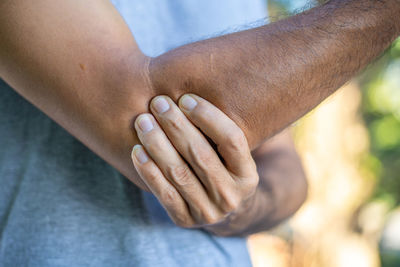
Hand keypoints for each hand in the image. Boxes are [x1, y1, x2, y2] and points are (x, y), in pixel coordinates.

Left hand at [131, 94, 258, 228]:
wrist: (218, 206)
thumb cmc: (220, 166)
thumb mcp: (230, 152)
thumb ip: (218, 129)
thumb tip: (192, 92)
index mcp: (249, 175)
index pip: (232, 140)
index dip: (209, 117)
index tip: (186, 98)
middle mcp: (232, 196)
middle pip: (202, 155)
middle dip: (177, 125)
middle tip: (158, 102)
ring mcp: (209, 212)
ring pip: (180, 173)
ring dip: (158, 144)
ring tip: (143, 121)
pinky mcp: (185, 220)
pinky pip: (164, 193)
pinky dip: (149, 171)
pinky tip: (138, 150)